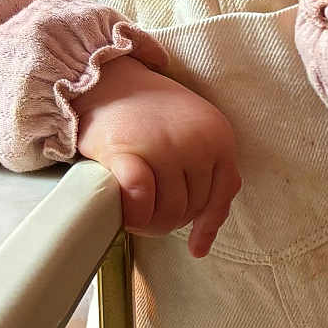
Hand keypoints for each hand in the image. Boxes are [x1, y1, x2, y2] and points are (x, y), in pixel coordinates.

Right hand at [75, 56, 241, 257]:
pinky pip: (140, 201)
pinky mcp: (128, 152)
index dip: (208, 225)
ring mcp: (164, 146)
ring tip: (134, 215)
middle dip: (169, 222)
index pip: (223, 193)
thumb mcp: (193, 129)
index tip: (196, 248)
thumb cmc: (147, 110)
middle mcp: (198, 141)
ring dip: (149, 223)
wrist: (104, 79)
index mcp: (219, 135)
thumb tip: (207, 226)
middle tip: (147, 217)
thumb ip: (207, 167)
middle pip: (192, 208)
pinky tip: (125, 216)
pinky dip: (133, 215)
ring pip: (168, 211)